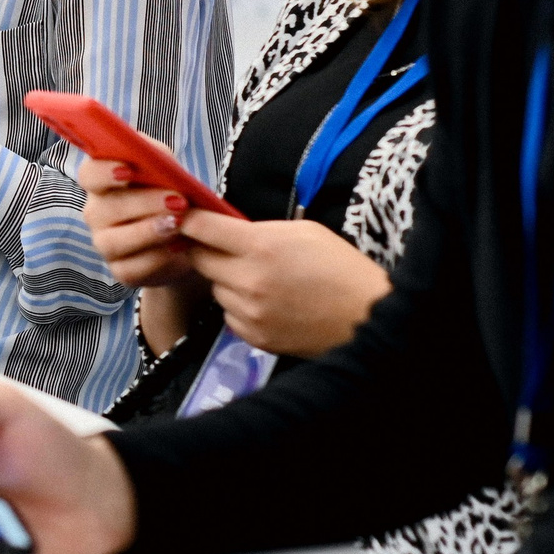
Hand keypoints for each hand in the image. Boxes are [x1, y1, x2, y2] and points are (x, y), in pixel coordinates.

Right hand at [76, 151, 198, 287]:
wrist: (189, 237)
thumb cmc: (170, 194)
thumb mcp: (167, 169)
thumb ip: (154, 154)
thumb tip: (143, 147)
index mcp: (102, 183)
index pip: (88, 174)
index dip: (103, 172)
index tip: (127, 171)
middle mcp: (96, 214)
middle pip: (104, 209)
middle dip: (141, 203)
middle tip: (176, 200)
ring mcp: (105, 244)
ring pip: (113, 241)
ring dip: (147, 232)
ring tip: (177, 224)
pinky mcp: (121, 271)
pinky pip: (131, 268)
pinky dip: (157, 258)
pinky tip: (179, 247)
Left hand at [172, 210, 390, 357]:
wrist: (369, 317)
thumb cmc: (342, 269)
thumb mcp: (304, 231)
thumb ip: (260, 229)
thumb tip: (228, 229)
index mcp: (260, 247)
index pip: (203, 228)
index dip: (190, 220)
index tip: (184, 217)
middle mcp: (248, 280)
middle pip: (200, 259)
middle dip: (208, 250)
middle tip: (225, 247)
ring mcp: (249, 312)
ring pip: (216, 289)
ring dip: (227, 280)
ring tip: (261, 279)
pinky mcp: (255, 337)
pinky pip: (229, 315)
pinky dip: (240, 307)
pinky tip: (268, 302)